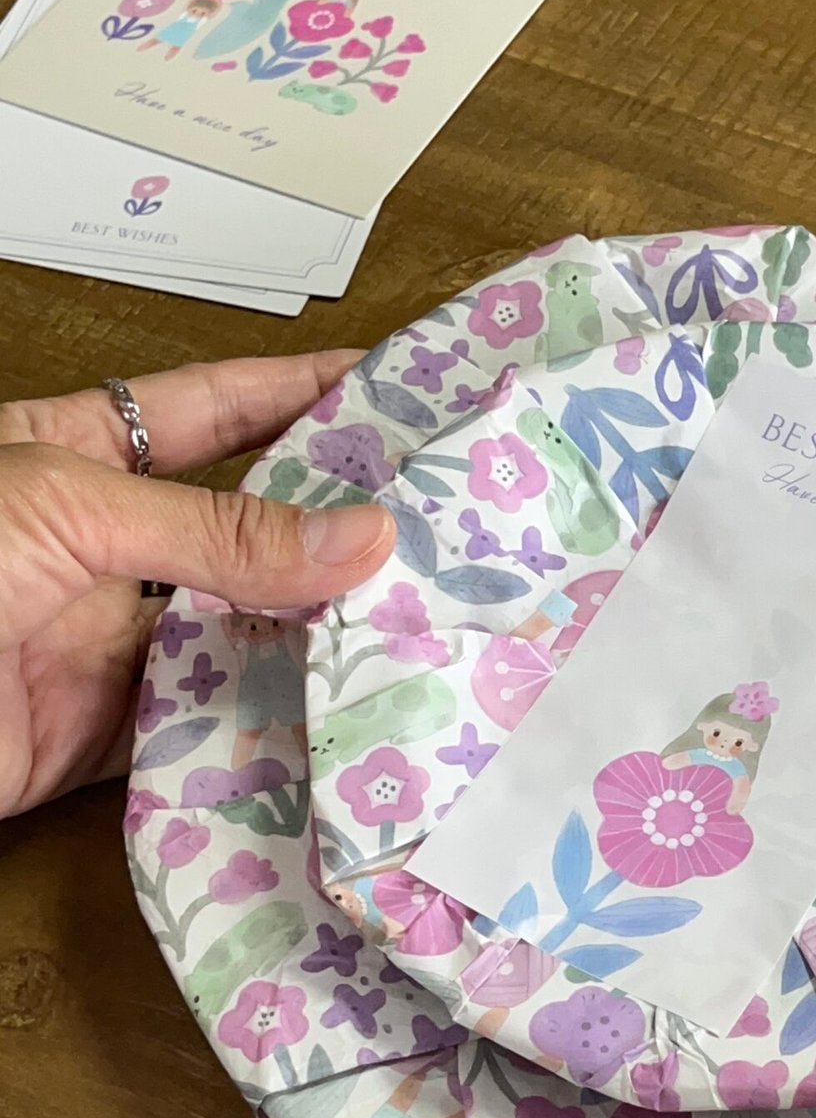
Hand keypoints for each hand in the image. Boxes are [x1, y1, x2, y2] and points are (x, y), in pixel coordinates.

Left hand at [0, 354, 393, 817]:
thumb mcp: (65, 510)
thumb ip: (216, 528)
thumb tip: (361, 538)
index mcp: (74, 453)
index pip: (215, 409)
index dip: (303, 391)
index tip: (401, 384)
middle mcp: (104, 545)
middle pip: (244, 523)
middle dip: (338, 518)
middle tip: (449, 513)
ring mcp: (110, 639)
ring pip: (244, 626)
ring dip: (323, 625)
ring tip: (433, 608)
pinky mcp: (113, 733)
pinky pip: (217, 722)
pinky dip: (282, 719)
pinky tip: (356, 702)